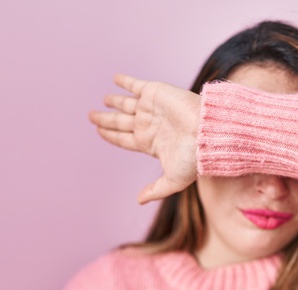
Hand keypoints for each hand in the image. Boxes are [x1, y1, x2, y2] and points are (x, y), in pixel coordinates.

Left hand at [89, 74, 199, 203]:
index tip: (99, 131)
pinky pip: (136, 85)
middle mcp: (148, 125)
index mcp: (150, 143)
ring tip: (104, 99)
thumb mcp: (173, 180)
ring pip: (126, 104)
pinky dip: (125, 82)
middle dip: (106, 119)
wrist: (207, 132)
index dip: (111, 136)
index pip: (124, 139)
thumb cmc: (193, 158)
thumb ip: (155, 190)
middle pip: (120, 122)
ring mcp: (151, 108)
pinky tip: (115, 79)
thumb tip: (139, 201)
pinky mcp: (155, 92)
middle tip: (91, 116)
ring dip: (114, 101)